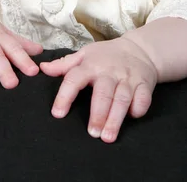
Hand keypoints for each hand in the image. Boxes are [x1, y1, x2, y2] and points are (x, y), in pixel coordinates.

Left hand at [40, 37, 157, 142]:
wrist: (138, 49)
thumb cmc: (106, 55)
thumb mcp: (84, 54)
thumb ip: (64, 64)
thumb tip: (42, 68)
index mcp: (90, 64)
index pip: (74, 79)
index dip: (65, 96)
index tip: (57, 114)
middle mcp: (109, 71)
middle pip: (103, 93)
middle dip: (98, 113)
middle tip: (92, 133)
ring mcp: (128, 77)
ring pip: (122, 98)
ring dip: (115, 118)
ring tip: (107, 137)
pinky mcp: (144, 84)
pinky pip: (143, 98)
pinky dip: (139, 108)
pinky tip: (133, 117)